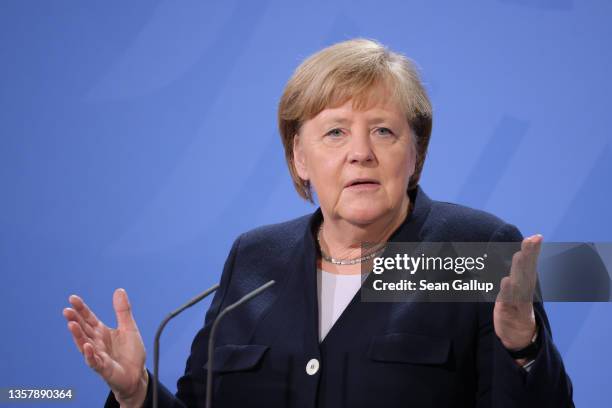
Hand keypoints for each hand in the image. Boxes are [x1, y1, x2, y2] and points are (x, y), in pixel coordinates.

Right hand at [63, 289, 147, 406]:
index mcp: (102, 332)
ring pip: (85, 344)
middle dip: (75, 320)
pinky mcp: (104, 368)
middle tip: (67, 310)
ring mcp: (98, 355)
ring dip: (78, 335)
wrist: (136, 374)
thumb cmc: (130, 352)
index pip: (89, 318)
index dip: (81, 309)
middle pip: (84, 330)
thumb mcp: (129, 327)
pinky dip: (90, 355)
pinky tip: (87, 346)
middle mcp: (97, 342)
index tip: (72, 298)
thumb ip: (123, 311)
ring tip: (71, 324)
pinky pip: (94, 362)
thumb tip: (119, 290)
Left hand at [494, 235, 541, 351]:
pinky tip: (506, 281)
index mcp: (525, 283)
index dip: (532, 251)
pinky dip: (507, 291)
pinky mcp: (508, 312)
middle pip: (526, 270)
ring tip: (520, 255)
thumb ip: (517, 271)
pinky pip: (507, 301)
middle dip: (529, 255)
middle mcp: (523, 290)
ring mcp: (517, 301)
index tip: (537, 236)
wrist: (517, 335)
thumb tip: (518, 252)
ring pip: (519, 283)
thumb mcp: (515, 288)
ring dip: (519, 269)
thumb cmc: (515, 307)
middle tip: (533, 240)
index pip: (529, 264)